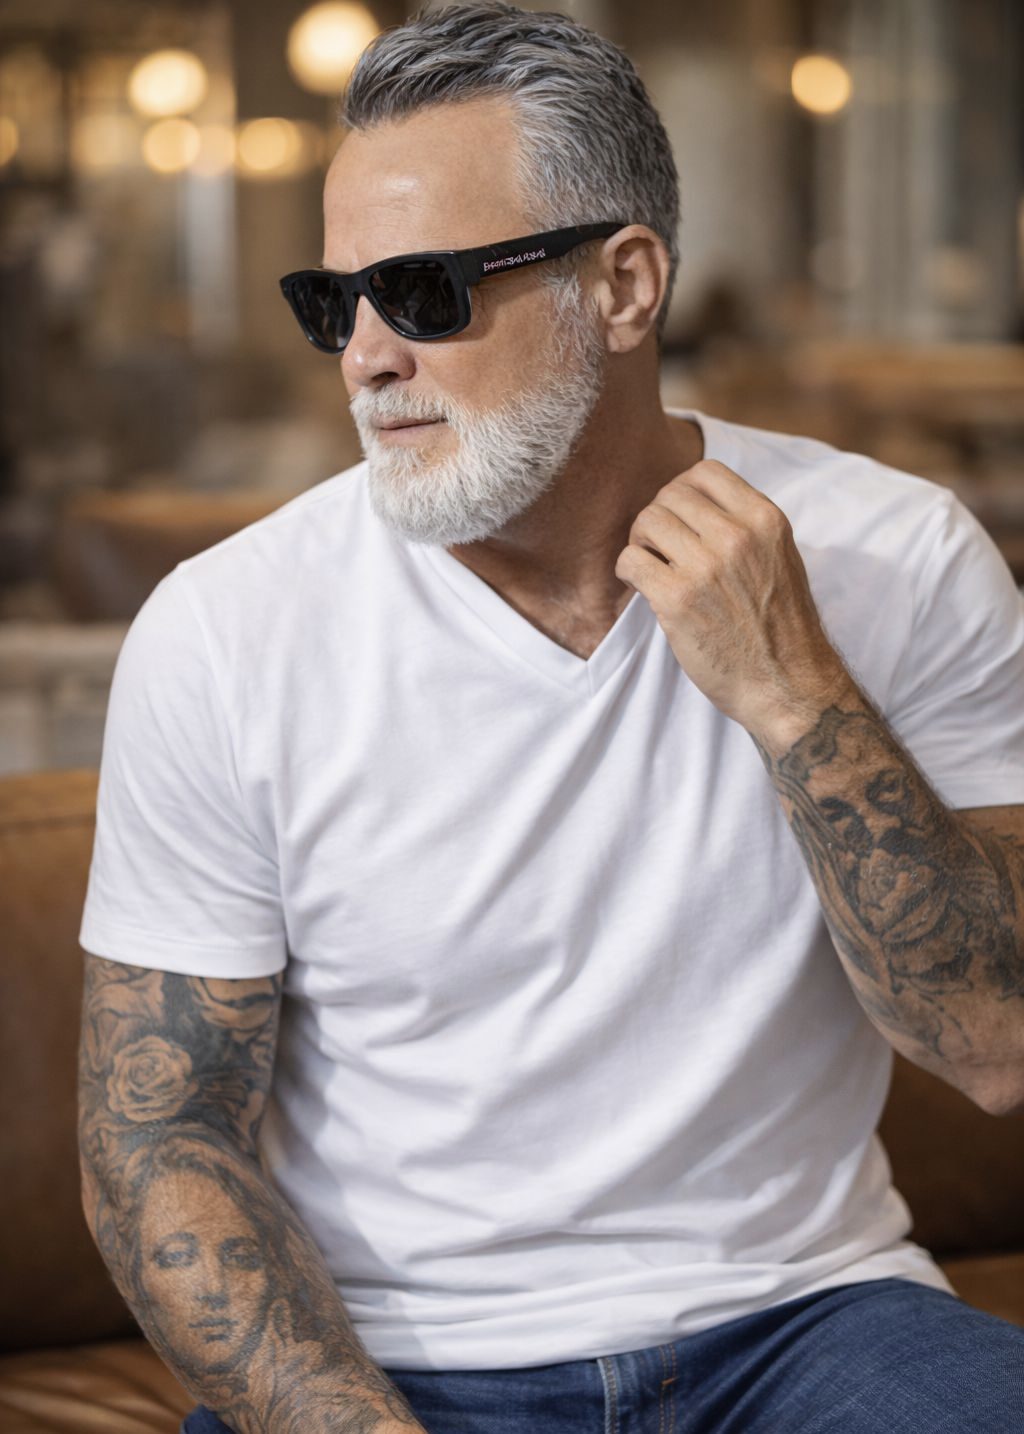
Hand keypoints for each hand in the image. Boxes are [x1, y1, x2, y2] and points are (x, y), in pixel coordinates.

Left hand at [614, 459, 855, 740]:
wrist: (787, 685)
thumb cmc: (782, 628)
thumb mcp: (780, 558)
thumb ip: (745, 527)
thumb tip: (695, 505)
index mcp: (765, 520)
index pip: (705, 472)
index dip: (682, 491)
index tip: (680, 518)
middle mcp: (737, 537)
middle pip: (669, 495)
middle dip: (658, 518)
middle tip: (659, 546)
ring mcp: (706, 567)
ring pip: (646, 522)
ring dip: (640, 542)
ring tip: (652, 565)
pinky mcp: (677, 600)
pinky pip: (630, 561)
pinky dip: (628, 571)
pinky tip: (641, 586)